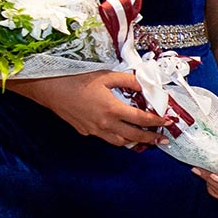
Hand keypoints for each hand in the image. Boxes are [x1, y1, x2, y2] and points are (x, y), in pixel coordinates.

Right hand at [14, 71, 165, 148]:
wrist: (50, 88)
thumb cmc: (75, 79)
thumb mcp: (105, 75)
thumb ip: (127, 80)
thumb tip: (143, 84)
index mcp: (112, 109)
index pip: (141, 119)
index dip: (157, 121)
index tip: (167, 122)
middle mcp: (105, 124)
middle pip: (134, 136)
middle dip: (150, 138)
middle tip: (162, 139)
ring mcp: (94, 130)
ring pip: (119, 142)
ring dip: (133, 141)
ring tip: (144, 139)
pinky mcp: (85, 131)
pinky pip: (106, 138)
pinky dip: (117, 137)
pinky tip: (120, 132)